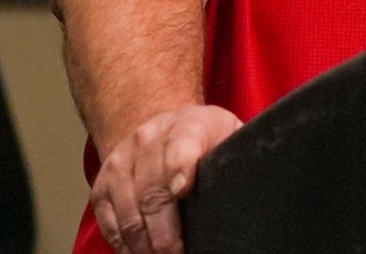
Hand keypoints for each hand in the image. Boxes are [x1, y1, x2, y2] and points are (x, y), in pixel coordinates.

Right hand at [91, 104, 243, 253]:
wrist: (160, 124)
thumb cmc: (204, 139)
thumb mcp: (228, 135)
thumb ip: (239, 157)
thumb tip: (261, 186)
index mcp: (188, 126)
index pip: (181, 146)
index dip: (181, 168)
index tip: (184, 190)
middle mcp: (148, 140)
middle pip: (152, 191)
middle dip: (165, 232)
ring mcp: (122, 161)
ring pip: (128, 211)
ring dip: (144, 244)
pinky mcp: (103, 182)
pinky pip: (108, 220)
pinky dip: (124, 244)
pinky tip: (140, 252)